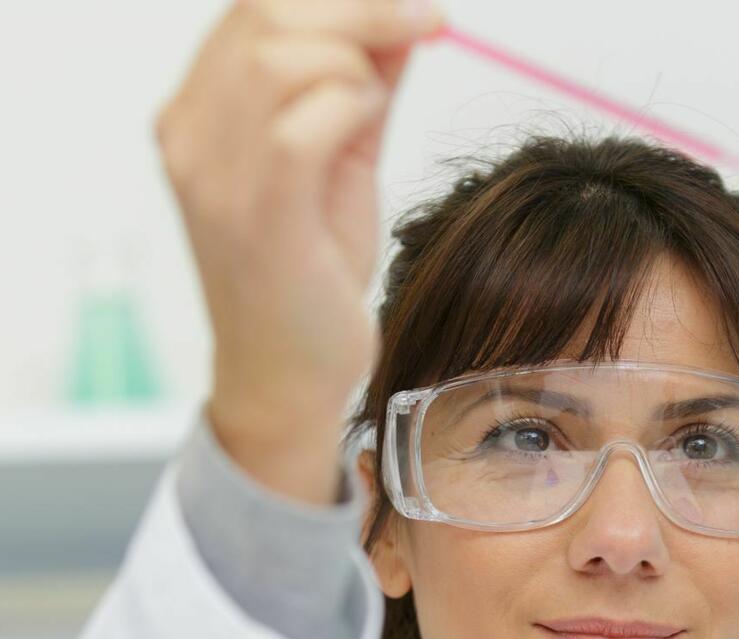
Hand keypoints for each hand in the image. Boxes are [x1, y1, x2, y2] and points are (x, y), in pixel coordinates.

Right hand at [154, 0, 443, 500]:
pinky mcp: (258, 218)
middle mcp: (190, 138)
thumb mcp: (338, 167)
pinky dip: (350, 107)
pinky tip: (366, 129)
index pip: (253, 11)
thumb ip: (358, 92)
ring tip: (375, 111)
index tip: (414, 6)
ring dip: (356, 64)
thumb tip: (398, 24)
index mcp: (197, 116)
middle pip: (265, 16)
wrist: (289, 378)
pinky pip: (302, 124)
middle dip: (359, 7)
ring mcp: (215, 178)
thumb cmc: (311, 280)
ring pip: (281, 59)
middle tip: (425, 21)